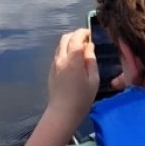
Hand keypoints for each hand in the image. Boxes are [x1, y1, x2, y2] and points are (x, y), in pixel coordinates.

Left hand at [26, 29, 99, 145]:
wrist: (63, 112)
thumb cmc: (82, 98)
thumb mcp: (93, 80)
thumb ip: (91, 60)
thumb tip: (89, 46)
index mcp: (73, 60)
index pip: (76, 38)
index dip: (83, 33)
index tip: (90, 34)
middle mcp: (61, 58)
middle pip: (66, 38)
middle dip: (76, 35)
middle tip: (86, 40)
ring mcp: (54, 63)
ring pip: (60, 45)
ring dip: (70, 42)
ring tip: (80, 50)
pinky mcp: (51, 69)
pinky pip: (58, 53)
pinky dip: (65, 50)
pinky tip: (73, 60)